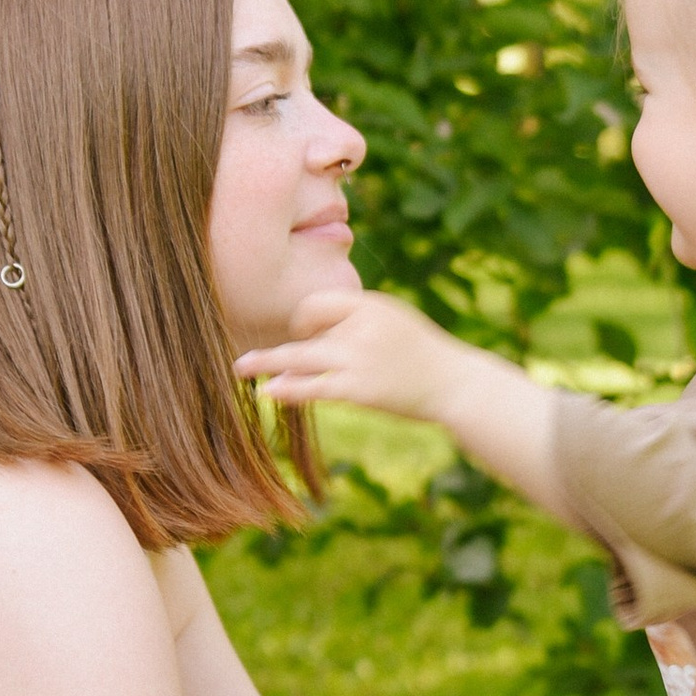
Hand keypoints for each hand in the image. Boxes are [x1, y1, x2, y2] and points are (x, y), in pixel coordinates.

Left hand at [236, 283, 470, 423]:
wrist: (455, 383)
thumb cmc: (422, 354)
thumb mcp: (393, 320)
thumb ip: (358, 319)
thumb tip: (318, 327)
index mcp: (370, 305)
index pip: (317, 304)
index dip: (301, 320)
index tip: (300, 336)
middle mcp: (361, 326)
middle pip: (303, 328)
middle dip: (271, 344)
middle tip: (241, 358)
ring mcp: (360, 358)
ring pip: (301, 358)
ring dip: (267, 364)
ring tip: (240, 369)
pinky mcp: (361, 388)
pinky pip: (315, 387)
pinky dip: (289, 389)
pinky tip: (270, 391)